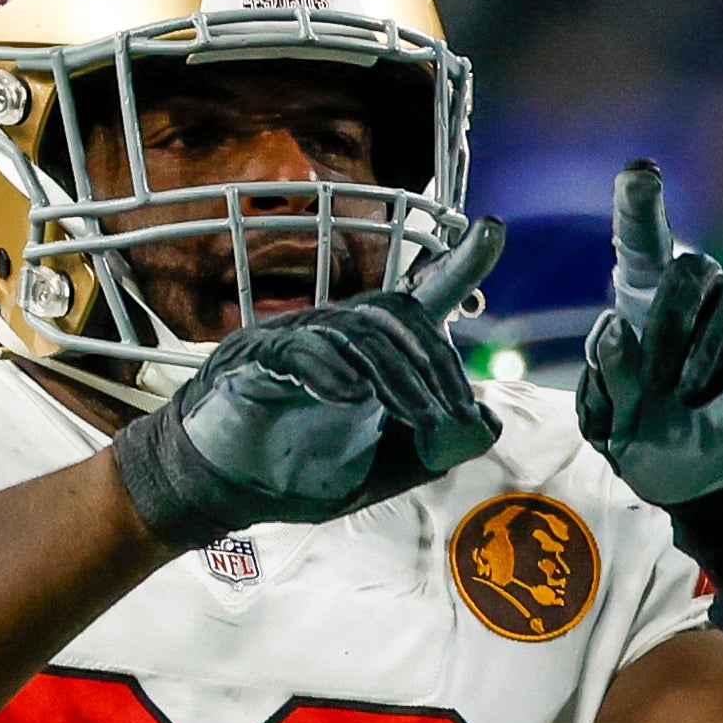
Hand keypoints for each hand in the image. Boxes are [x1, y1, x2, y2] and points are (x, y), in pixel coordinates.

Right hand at [116, 220, 503, 540]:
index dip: (460, 263)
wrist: (229, 492)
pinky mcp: (254, 361)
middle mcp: (335, 331)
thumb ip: (438, 447)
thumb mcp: (387, 468)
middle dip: (435, 367)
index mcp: (372, 350)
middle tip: (453, 419)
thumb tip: (487, 422)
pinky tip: (353, 398)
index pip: (421, 296)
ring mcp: (293, 340)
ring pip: (355, 334)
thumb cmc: (305, 467)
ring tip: (416, 421)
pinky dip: (328, 372)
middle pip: (398, 317)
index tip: (493, 229)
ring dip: (396, 379)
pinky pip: (296, 352)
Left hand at [578, 162, 722, 508]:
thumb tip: (612, 328)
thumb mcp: (616, 428)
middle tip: (662, 385)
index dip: (640, 205)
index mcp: (646, 304)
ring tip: (695, 398)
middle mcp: (702, 298)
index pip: (643, 242)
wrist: (715, 488)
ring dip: (716, 348)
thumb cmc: (656, 443)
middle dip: (672, 324)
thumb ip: (606, 383)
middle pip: (694, 268)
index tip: (639, 173)